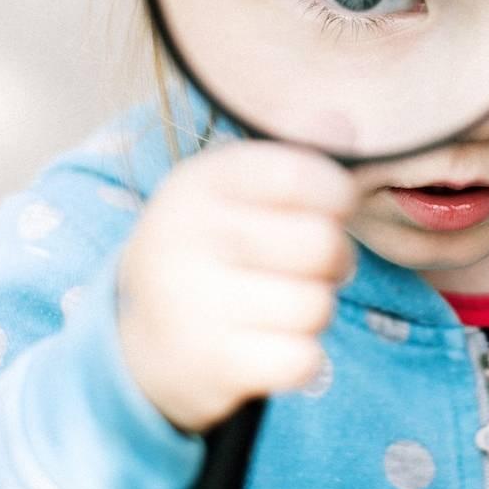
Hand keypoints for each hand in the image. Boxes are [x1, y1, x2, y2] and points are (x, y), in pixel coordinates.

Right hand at [116, 140, 356, 433]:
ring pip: (317, 305)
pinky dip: (302, 357)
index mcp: (198, 182)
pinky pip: (304, 359)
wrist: (141, 340)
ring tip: (285, 304)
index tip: (336, 205)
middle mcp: (188, 236)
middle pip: (321, 243)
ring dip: (316, 310)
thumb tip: (347, 124)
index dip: (338, 193)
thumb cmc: (212, 250)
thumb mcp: (235, 191)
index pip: (300, 173)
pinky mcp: (210, 363)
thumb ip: (293, 154)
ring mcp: (194, 302)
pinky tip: (273, 345)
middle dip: (335, 258)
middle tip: (314, 265)